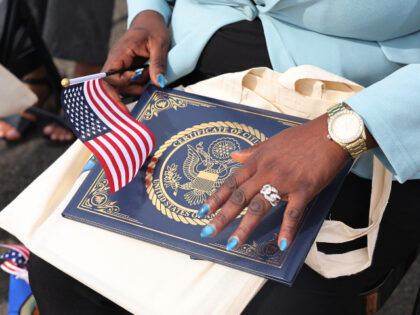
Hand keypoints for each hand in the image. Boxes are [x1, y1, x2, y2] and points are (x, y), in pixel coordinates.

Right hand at [102, 10, 170, 96]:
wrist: (149, 22)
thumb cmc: (153, 29)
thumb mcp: (160, 44)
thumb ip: (158, 63)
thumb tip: (159, 83)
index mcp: (120, 53)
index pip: (108, 75)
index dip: (121, 82)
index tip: (138, 76)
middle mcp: (116, 61)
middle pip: (113, 85)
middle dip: (130, 90)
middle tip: (146, 89)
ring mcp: (120, 66)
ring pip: (121, 86)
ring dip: (136, 87)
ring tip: (151, 76)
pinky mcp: (126, 69)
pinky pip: (128, 83)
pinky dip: (138, 85)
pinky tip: (148, 80)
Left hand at [198, 114, 349, 250]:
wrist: (329, 133)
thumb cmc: (300, 137)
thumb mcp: (271, 142)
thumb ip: (251, 152)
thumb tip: (233, 155)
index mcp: (258, 162)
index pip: (231, 183)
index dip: (216, 198)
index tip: (202, 212)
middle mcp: (266, 172)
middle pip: (240, 197)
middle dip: (222, 216)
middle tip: (207, 232)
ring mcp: (284, 182)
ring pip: (260, 207)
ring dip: (245, 227)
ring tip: (233, 243)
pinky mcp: (304, 190)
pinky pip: (293, 213)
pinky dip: (288, 229)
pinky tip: (282, 244)